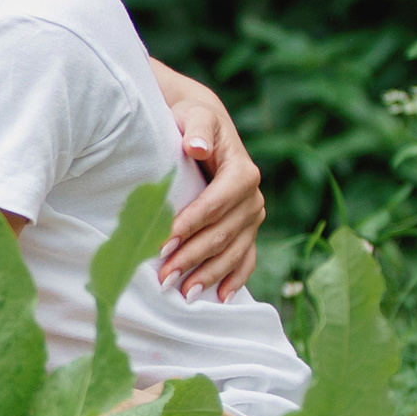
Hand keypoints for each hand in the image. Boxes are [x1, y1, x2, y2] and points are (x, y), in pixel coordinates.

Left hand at [158, 83, 263, 300]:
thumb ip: (197, 131)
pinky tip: (220, 298)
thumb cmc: (192, 120)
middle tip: (164, 274)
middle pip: (222, 232)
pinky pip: (245, 259)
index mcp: (242, 172)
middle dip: (193, 255)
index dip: (192, 222)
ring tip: (184, 292)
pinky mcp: (247, 230)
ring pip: (233, 251)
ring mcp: (252, 218)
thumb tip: (197, 146)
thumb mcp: (194, 117)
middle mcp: (252, 198)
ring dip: (209, 273)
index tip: (166, 240)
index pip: (217, 202)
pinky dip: (234, 279)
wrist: (203, 127)